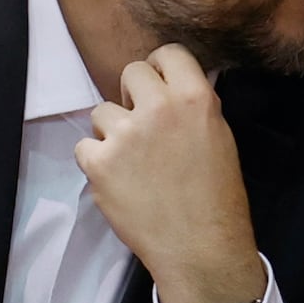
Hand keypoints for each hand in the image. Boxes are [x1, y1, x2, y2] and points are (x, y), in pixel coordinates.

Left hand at [75, 40, 263, 302]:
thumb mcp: (219, 137)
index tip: (157, 88)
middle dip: (133, 96)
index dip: (160, 70)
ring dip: (112, 133)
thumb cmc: (217, 198)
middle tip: (143, 126)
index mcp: (195, 98)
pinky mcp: (99, 163)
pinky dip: (96, 162)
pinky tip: (118, 181)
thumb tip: (168, 88)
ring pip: (102, 111)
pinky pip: (84, 146)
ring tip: (133, 163)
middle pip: (130, 73)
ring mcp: (125, 134)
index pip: (167, 53)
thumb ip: (191, 107)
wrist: (200, 249)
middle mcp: (159, 108)